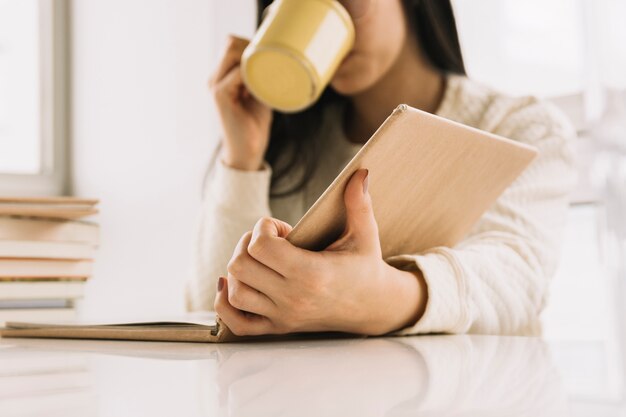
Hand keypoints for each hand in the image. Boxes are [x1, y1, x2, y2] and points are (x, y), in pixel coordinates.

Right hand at [209, 34, 271, 170]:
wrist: (248, 150)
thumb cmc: (254, 123)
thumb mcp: (260, 93)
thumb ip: (261, 76)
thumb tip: (279, 59)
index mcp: (223, 75)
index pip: (232, 43)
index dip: (251, 43)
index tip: (270, 54)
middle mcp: (216, 77)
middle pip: (231, 43)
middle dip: (253, 46)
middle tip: (273, 62)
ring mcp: (216, 85)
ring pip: (233, 52)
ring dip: (253, 57)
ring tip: (269, 72)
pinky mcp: (220, 95)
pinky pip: (237, 73)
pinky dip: (252, 73)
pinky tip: (264, 82)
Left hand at [214, 169, 427, 335]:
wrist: (373, 307)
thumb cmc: (365, 266)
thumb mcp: (365, 234)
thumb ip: (360, 203)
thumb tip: (361, 172)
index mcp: (312, 273)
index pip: (261, 247)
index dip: (263, 228)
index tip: (281, 228)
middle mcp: (294, 298)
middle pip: (240, 267)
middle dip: (247, 245)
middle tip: (267, 241)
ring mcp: (284, 316)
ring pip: (235, 293)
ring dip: (238, 271)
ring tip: (260, 261)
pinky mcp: (279, 328)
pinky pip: (237, 324)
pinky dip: (226, 304)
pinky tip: (233, 284)